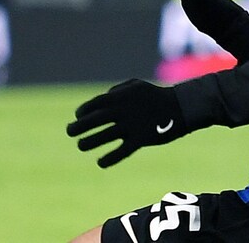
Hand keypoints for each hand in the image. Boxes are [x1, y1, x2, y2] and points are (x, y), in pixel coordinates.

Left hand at [66, 79, 187, 167]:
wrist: (180, 107)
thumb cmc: (154, 95)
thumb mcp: (135, 85)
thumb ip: (117, 91)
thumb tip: (103, 98)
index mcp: (120, 97)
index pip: (95, 104)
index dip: (83, 111)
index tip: (77, 117)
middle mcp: (122, 111)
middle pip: (95, 120)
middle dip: (79, 126)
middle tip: (69, 132)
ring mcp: (131, 125)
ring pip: (105, 136)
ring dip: (90, 142)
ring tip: (80, 146)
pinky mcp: (141, 139)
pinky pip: (123, 151)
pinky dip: (110, 158)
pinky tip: (100, 163)